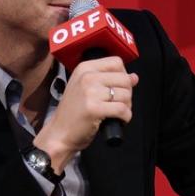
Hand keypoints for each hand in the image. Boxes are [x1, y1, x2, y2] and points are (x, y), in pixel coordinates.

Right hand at [33, 56, 137, 170]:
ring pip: (125, 94)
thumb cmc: (74, 112)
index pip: (116, 62)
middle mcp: (87, 77)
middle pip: (124, 79)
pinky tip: (119, 120)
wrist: (59, 133)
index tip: (118, 87)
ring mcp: (90, 92)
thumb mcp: (88, 89)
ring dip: (127, 106)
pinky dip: (126, 117)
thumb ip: (110, 80)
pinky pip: (122, 109)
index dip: (123, 76)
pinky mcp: (94, 109)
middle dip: (128, 93)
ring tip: (116, 113)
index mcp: (84, 68)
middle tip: (119, 104)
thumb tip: (134, 77)